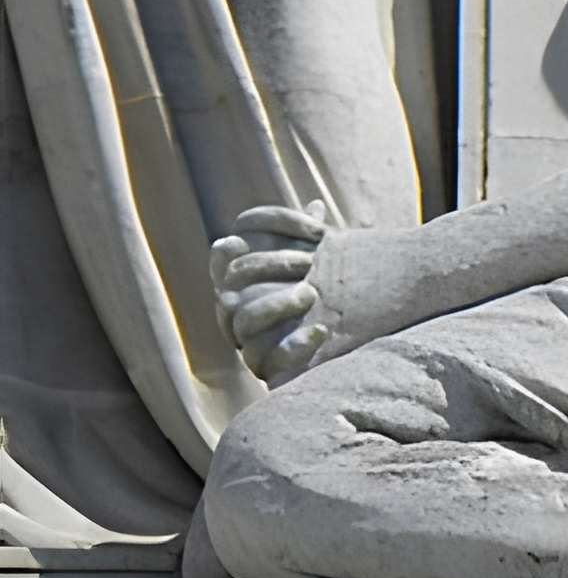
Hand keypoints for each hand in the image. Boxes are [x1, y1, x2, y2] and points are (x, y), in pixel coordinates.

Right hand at [211, 202, 333, 386]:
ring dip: (278, 304)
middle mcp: (239, 315)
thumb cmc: (317, 300)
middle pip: (233, 286)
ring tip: (312, 293)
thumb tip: (315, 206)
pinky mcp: (268, 370)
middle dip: (268, 266)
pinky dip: (296, 346)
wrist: (336, 352)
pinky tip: (321, 330)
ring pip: (244, 322)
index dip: (223, 254)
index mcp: (245, 287)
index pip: (221, 265)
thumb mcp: (316, 268)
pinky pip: (269, 362)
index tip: (237, 241)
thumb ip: (310, 239)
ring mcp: (250, 343)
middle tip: (308, 260)